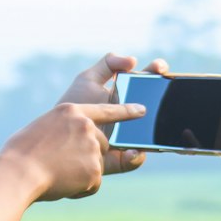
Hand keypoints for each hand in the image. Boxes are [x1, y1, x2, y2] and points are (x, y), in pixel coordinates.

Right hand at [0, 101, 148, 201]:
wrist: (18, 173)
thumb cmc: (20, 154)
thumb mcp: (42, 128)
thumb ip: (63, 129)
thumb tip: (73, 142)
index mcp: (71, 111)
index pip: (106, 110)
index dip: (126, 111)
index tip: (142, 110)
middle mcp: (85, 126)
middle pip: (102, 144)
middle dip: (88, 156)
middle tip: (62, 164)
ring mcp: (92, 147)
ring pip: (96, 165)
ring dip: (81, 174)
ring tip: (57, 174)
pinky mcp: (95, 169)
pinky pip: (93, 183)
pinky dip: (80, 189)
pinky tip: (63, 184)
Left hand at [58, 52, 170, 173]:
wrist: (54, 135)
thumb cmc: (73, 104)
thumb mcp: (88, 80)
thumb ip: (108, 64)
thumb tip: (133, 60)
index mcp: (126, 97)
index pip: (148, 83)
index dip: (157, 73)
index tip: (160, 68)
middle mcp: (132, 119)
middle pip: (156, 109)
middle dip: (166, 101)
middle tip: (164, 90)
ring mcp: (127, 140)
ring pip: (150, 138)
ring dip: (156, 135)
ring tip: (152, 129)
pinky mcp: (118, 160)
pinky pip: (134, 160)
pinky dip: (136, 157)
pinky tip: (132, 150)